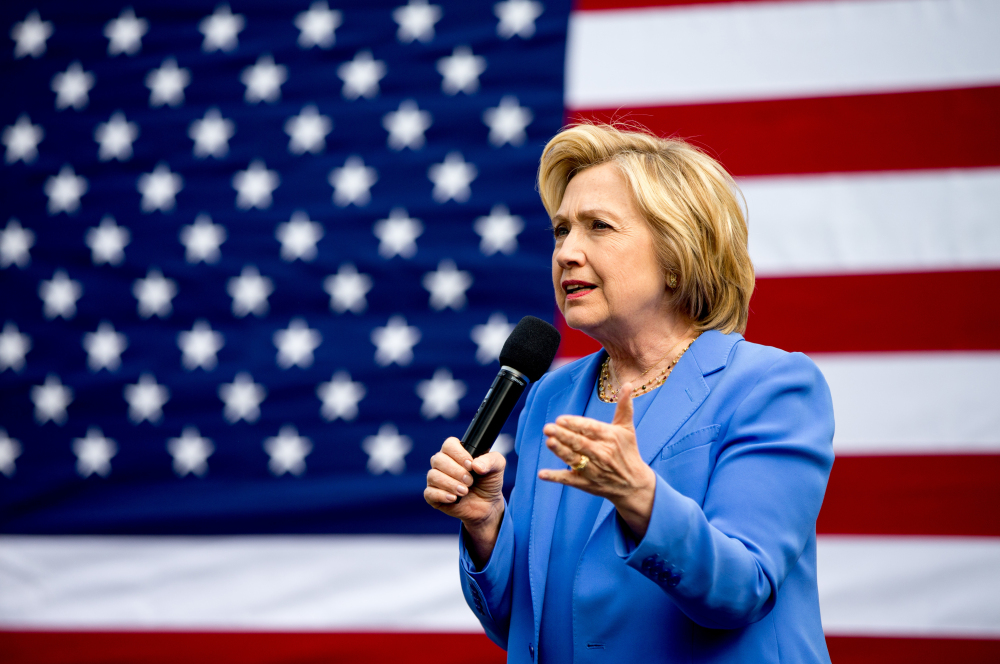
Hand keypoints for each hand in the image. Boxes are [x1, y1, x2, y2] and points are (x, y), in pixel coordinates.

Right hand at [425, 437, 505, 566]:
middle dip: (456, 471)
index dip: (458, 454)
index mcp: (456, 453)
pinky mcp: (433, 496)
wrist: (487, 505)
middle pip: (438, 459)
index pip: (449, 444)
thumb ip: (491, 460)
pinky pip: (429, 493)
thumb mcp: (497, 467)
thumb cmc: (489, 482)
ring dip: (450, 484)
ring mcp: (436, 480)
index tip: (470, 465)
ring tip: (465, 491)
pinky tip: (454, 498)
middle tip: (470, 481)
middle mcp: (443, 464)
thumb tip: (476, 465)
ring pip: (433, 476)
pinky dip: (442, 495)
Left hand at [539, 384, 656, 538]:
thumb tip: (628, 384)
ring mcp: (593, 470)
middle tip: (548, 428)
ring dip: (560, 452)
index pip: (590, 429)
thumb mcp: (627, 429)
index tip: (561, 419)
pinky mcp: (586, 483)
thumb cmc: (628, 452)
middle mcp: (601, 453)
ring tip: (549, 442)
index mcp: (609, 438)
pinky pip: (569, 480)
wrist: (634, 485)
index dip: (576, 424)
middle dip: (564, 435)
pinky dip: (555, 477)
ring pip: (574, 459)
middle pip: (580, 443)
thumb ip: (624, 407)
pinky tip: (542, 474)